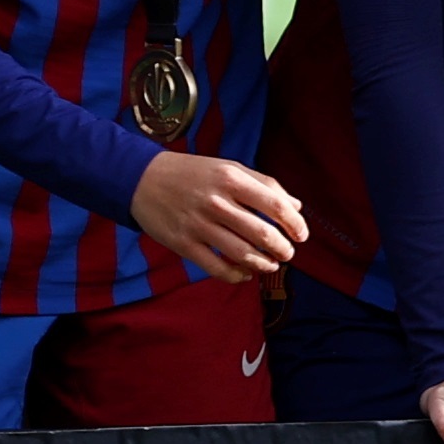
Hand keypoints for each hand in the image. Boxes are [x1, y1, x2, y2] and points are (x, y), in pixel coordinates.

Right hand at [132, 150, 308, 279]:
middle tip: (287, 253)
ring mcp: (199, 225)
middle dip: (282, 249)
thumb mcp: (230, 168)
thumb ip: (265, 185)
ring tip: (271, 264)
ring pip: (242, 254)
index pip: (275, 205)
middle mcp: (216, 202)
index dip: (295, 224)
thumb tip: (296, 207)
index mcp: (231, 179)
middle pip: (262, 234)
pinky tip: (246, 273)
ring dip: (264, 264)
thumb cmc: (193, 173)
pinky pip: (217, 268)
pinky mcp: (183, 244)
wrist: (142, 179)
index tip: (301, 235)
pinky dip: (236, 275)